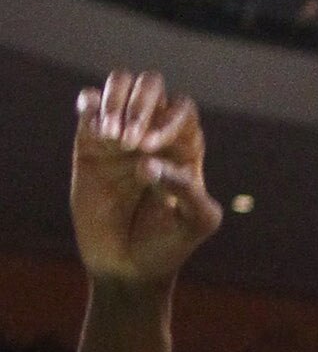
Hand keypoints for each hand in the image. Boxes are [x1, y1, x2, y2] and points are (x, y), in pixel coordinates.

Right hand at [71, 73, 223, 284]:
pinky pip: (89, 105)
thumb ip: (189, 192)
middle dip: (140, 104)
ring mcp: (121, 135)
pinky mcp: (90, 143)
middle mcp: (154, 133)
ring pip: (119, 84)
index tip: (149, 150)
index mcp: (185, 146)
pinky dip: (90, 103)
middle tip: (130, 143)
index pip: (181, 109)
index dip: (167, 119)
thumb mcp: (195, 223)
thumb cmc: (168, 245)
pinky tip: (94, 125)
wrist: (127, 267)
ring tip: (111, 137)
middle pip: (150, 85)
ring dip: (115, 100)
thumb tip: (150, 163)